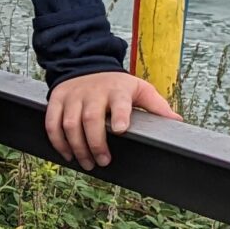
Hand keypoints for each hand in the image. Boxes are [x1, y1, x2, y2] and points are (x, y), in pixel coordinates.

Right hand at [44, 72, 177, 168]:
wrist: (85, 65)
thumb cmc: (117, 85)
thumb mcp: (139, 89)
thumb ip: (156, 106)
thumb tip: (177, 122)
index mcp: (117, 89)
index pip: (119, 102)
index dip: (119, 115)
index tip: (120, 129)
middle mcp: (93, 91)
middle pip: (90, 119)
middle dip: (96, 143)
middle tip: (103, 162)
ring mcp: (73, 95)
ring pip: (69, 123)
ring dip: (76, 147)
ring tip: (86, 163)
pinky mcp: (57, 99)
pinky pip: (52, 122)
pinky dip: (57, 141)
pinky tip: (67, 154)